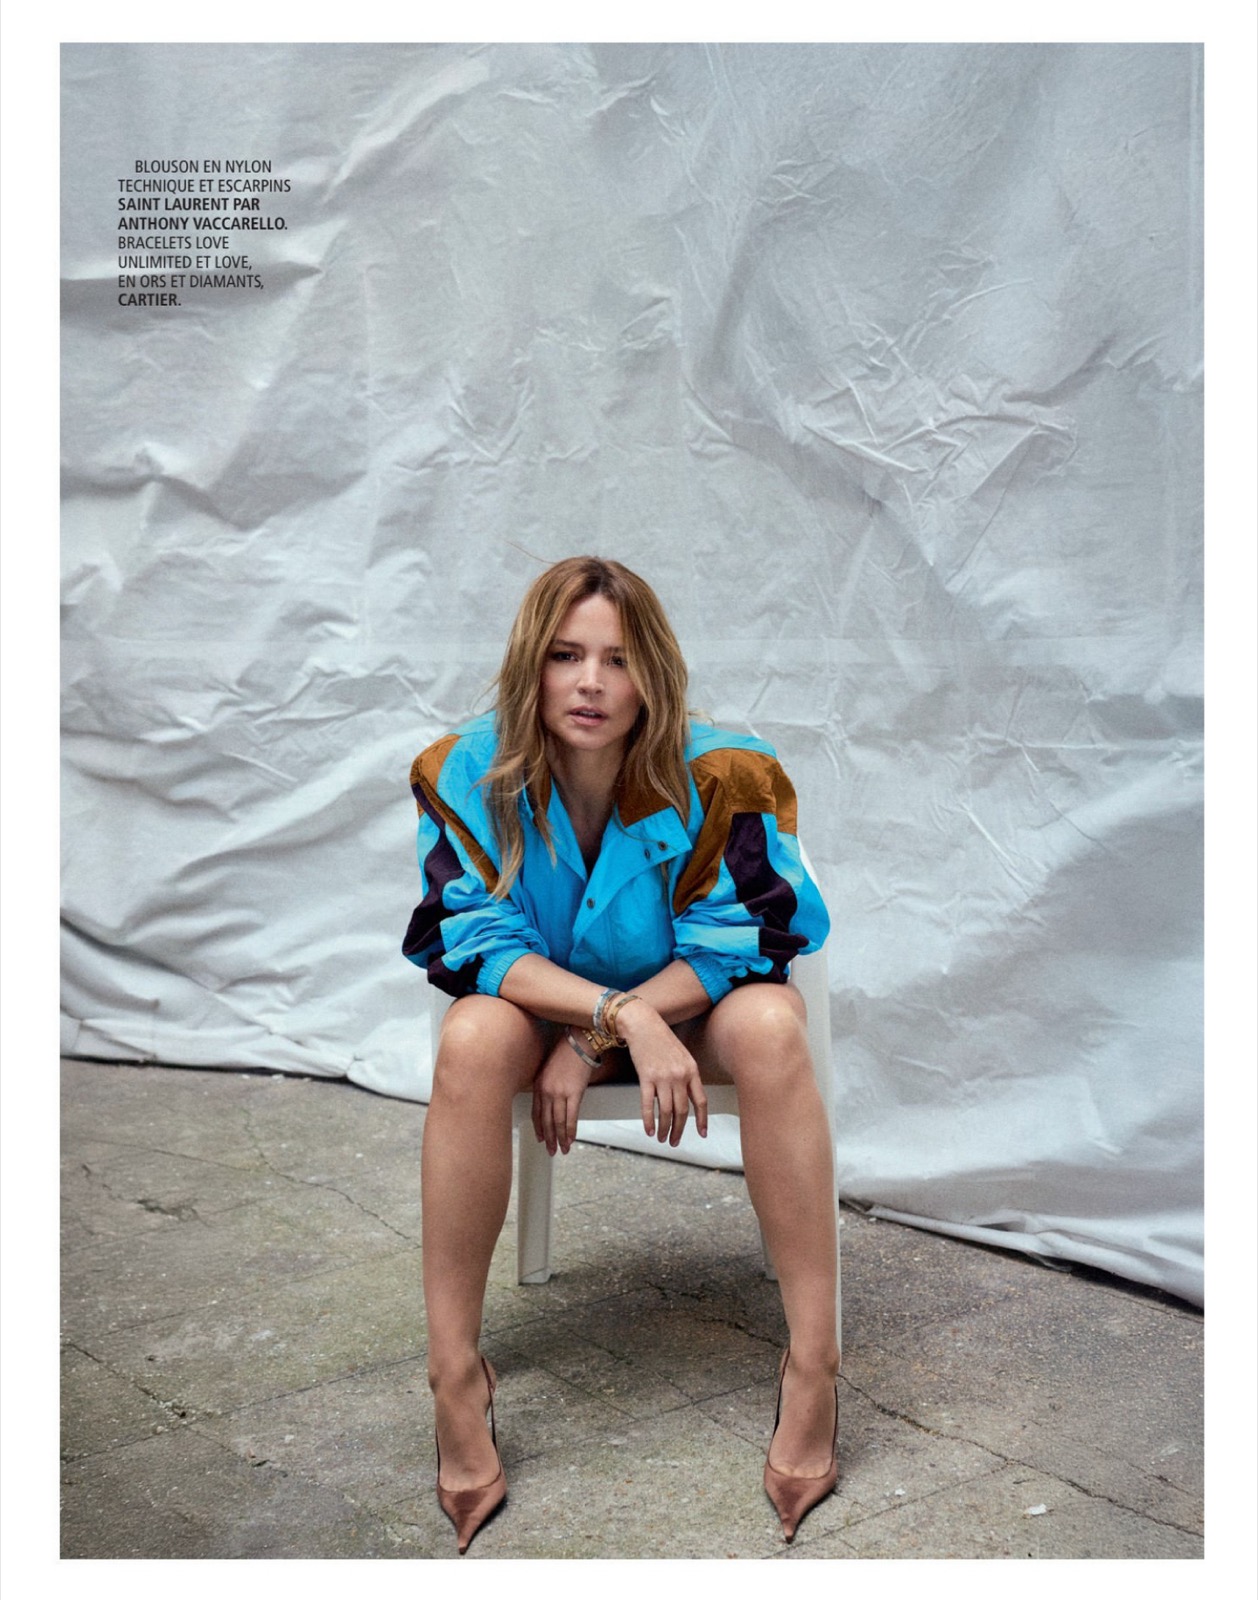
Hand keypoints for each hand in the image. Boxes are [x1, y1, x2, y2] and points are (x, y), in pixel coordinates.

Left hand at [531, 1030, 594, 1155]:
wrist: (579, 1041)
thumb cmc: (567, 1051)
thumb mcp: (549, 1068)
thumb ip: (547, 1084)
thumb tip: (551, 1100)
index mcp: (538, 1084)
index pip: (535, 1112)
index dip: (538, 1128)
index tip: (541, 1138)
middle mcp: (546, 1091)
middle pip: (545, 1120)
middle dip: (548, 1138)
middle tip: (550, 1150)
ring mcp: (559, 1093)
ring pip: (557, 1122)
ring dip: (559, 1139)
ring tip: (562, 1149)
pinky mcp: (574, 1093)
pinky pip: (570, 1117)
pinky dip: (570, 1131)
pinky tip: (571, 1139)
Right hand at [617, 1002, 708, 1146]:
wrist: (643, 1024)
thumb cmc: (661, 1039)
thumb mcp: (682, 1055)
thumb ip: (687, 1075)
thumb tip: (688, 1097)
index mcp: (692, 1070)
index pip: (701, 1101)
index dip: (702, 1120)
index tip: (702, 1134)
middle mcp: (680, 1075)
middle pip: (682, 1111)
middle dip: (679, 1130)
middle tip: (675, 1142)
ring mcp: (663, 1077)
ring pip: (666, 1111)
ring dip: (665, 1128)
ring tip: (662, 1138)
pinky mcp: (646, 1077)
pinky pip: (648, 1104)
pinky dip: (649, 1120)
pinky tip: (649, 1130)